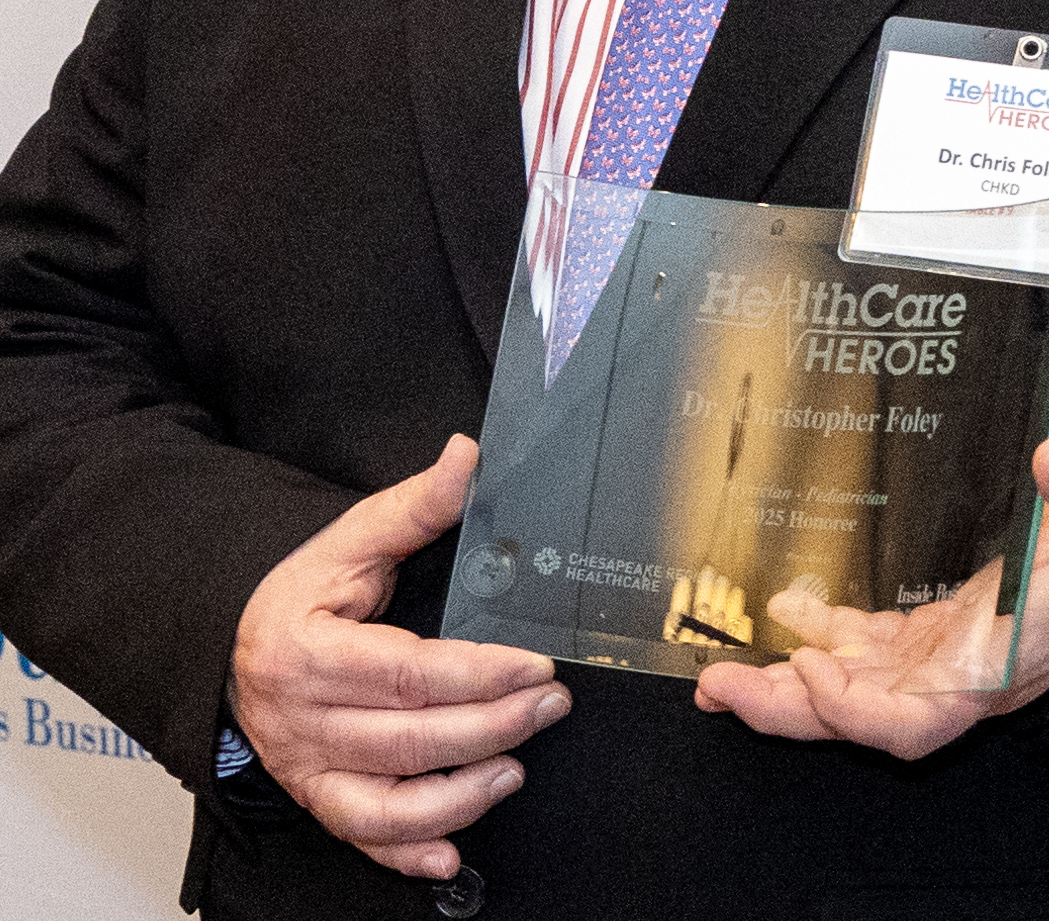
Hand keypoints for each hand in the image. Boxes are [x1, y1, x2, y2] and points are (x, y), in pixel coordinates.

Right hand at [228, 434, 570, 880]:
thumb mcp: (348, 541)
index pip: (407, 672)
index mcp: (308, 650)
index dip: (479, 674)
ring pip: (388, 803)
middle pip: (409, 740)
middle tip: (551, 706)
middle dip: (493, 726)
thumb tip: (467, 456)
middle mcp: (302, 719)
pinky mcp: (314, 798)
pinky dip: (407, 854)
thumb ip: (414, 507)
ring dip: (462, 795)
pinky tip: (452, 854)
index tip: (536, 665)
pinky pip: (362, 838)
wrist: (235, 644)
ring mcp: (305, 768)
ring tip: (517, 768)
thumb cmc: (299, 595)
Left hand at [693, 433, 1048, 759]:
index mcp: (994, 663)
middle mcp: (954, 676)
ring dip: (784, 685)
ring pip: (847, 690)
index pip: (918, 720)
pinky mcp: (918, 639)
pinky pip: (854, 651)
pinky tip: (783, 611)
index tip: (814, 669)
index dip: (858, 710)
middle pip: (862, 717)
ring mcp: (931, 661)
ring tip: (722, 674)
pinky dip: (813, 637)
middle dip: (789, 709)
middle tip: (722, 687)